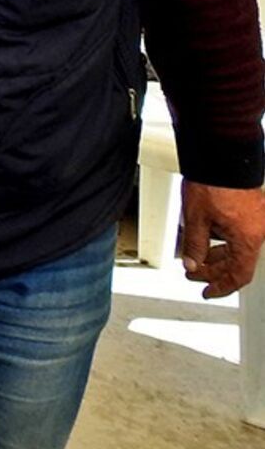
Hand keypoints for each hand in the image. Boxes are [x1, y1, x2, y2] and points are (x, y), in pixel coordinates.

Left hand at [181, 180, 264, 298]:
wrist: (221, 156)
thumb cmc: (213, 183)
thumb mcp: (195, 219)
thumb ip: (194, 246)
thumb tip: (192, 264)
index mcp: (247, 239)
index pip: (239, 274)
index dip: (222, 287)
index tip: (208, 292)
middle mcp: (257, 231)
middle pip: (237, 262)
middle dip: (213, 270)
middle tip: (193, 274)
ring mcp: (256, 220)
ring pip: (237, 246)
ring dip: (216, 254)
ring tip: (195, 258)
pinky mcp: (252, 209)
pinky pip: (239, 233)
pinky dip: (223, 239)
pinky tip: (207, 238)